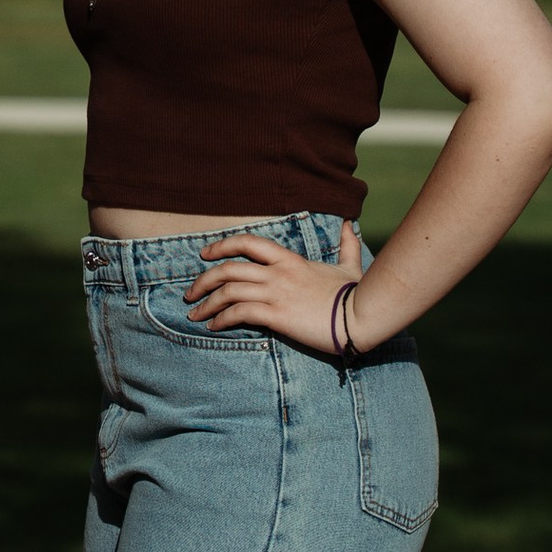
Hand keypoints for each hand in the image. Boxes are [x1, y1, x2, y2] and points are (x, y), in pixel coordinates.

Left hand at [185, 224, 365, 353]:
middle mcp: (278, 273)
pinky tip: (214, 326)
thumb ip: (346, 245)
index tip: (205, 254)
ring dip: (207, 304)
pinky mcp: (278, 316)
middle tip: (190, 294)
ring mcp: (276, 293)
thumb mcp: (349, 265)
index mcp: (290, 259)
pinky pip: (240, 313)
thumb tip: (350, 224)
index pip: (248, 243)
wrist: (361, 316)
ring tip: (195, 315)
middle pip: (228, 268)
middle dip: (203, 280)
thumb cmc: (355, 294)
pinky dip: (222, 319)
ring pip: (229, 291)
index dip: (222, 245)